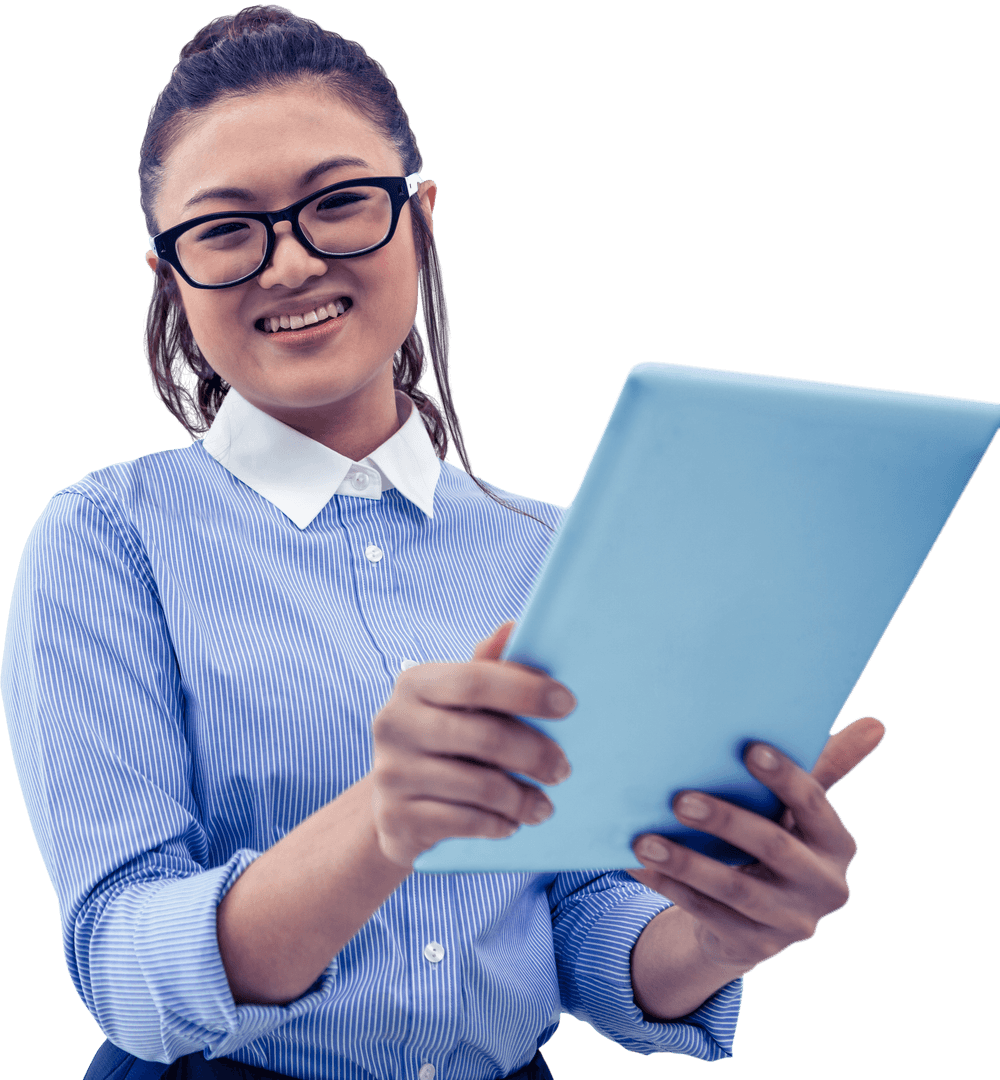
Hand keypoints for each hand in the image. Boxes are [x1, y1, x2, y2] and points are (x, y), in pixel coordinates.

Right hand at [370, 623, 574, 867]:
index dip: (526, 691)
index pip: (476, 679)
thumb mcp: (458, 701)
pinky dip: (497, 824)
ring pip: (479, 787)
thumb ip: (487, 668)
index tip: (568, 704)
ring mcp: (391, 773)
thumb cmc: (441, 740)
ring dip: (522, 798)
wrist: (392, 805)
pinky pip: (465, 822)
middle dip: (535, 754)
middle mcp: (394, 723)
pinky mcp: (397, 818)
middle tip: (563, 769)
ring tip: (543, 806)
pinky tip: (510, 822)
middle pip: (484, 736)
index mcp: (414, 683)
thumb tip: (513, 626)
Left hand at [629, 716, 884, 971]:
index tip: (748, 749)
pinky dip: (668, 887)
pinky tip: (637, 865)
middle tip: (679, 799)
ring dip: (685, 863)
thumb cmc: (777, 840)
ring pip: (733, 888)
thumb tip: (877, 723)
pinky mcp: (754, 947)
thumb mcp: (800, 811)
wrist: (756, 919)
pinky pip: (704, 913)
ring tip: (644, 840)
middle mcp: (824, 887)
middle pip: (773, 846)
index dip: (784, 777)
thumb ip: (826, 767)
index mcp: (838, 845)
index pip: (814, 804)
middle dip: (725, 820)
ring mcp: (791, 923)